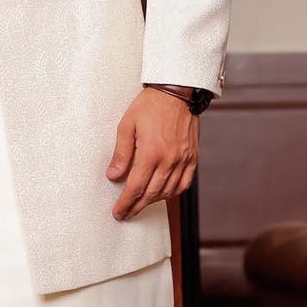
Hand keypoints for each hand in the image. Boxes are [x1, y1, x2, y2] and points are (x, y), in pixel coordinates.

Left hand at [106, 87, 198, 218]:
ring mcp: (183, 159)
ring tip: (141, 205)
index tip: (118, 212)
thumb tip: (113, 175)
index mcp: (150, 153)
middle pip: (151, 194)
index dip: (125, 203)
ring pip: (168, 192)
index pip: (135, 187)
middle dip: (136, 207)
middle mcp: (169, 160)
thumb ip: (121, 153)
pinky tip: (163, 194)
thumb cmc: (150, 105)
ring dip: (153, 202)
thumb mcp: (127, 125)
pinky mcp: (192, 157)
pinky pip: (184, 183)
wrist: (177, 92)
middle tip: (126, 214)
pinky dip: (173, 193)